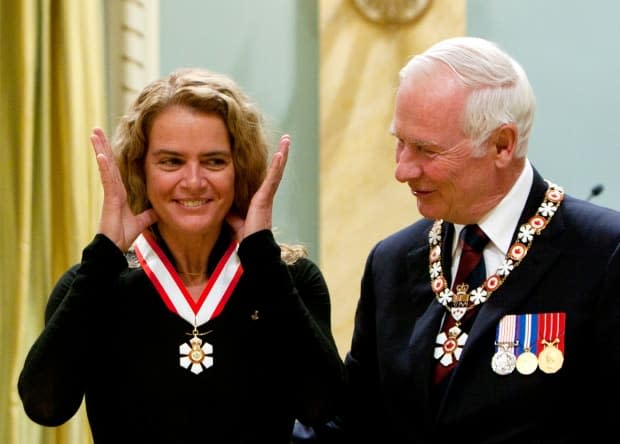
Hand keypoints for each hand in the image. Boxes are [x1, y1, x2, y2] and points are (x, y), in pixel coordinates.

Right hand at [90, 127, 157, 250]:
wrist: (114, 248)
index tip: (106, 141)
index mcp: (119, 193)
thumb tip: (158, 210)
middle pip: (108, 163)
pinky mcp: (109, 199)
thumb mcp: (141, 222)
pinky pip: (107, 180)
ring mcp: (110, 193)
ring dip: (100, 149)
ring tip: (94, 133)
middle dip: (103, 146)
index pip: (115, 169)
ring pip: (106, 167)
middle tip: (96, 129)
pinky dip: (104, 168)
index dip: (111, 155)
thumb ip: (148, 214)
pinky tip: (101, 155)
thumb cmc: (122, 236)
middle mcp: (114, 190)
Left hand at [226, 134, 289, 240]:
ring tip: (287, 140)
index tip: (276, 152)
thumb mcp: (233, 217)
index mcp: (259, 198)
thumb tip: (217, 200)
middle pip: (274, 170)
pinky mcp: (265, 198)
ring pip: (276, 171)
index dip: (271, 164)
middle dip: (281, 155)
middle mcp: (265, 194)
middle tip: (286, 140)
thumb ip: (228, 207)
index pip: (266, 177)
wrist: (251, 247)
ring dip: (282, 154)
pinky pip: (272, 178)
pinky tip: (280, 153)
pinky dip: (277, 165)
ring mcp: (267, 195)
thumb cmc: (244, 235)